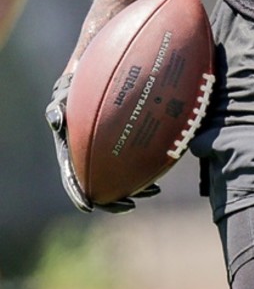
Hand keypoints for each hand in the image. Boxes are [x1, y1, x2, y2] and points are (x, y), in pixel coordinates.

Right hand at [45, 72, 160, 213]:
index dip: (78, 195)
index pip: (72, 179)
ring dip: (136, 189)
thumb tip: (55, 120)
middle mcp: (88, 160)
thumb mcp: (62, 96)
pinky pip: (134, 162)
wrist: (89, 82)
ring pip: (120, 179)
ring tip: (155, 191)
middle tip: (131, 205)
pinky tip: (162, 170)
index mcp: (70, 155)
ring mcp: (107, 155)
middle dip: (113, 202)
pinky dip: (146, 168)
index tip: (88, 206)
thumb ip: (56, 107)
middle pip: (100, 188)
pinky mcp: (122, 147)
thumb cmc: (73, 91)